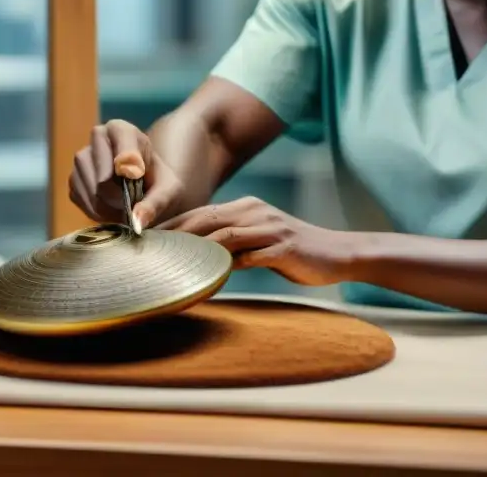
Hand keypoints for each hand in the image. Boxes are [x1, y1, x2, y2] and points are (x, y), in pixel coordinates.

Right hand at [68, 120, 183, 227]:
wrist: (145, 190)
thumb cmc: (159, 184)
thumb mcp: (168, 192)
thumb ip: (156, 204)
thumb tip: (136, 220)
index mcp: (122, 130)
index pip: (121, 146)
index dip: (129, 165)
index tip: (136, 178)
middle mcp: (97, 138)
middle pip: (103, 176)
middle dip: (120, 196)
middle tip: (133, 203)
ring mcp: (82, 159)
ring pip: (90, 190)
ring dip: (109, 207)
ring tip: (125, 207)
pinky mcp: (74, 180)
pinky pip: (82, 201)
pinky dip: (98, 212)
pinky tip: (111, 209)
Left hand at [154, 196, 355, 286]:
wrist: (338, 253)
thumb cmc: (296, 250)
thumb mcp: (261, 239)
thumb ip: (234, 242)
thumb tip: (200, 255)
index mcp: (248, 207)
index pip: (202, 212)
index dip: (174, 223)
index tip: (148, 237)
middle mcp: (256, 212)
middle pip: (206, 219)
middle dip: (175, 232)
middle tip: (148, 247)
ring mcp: (270, 229)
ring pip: (223, 235)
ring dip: (194, 248)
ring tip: (169, 262)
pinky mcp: (282, 248)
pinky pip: (248, 257)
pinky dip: (225, 267)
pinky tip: (207, 278)